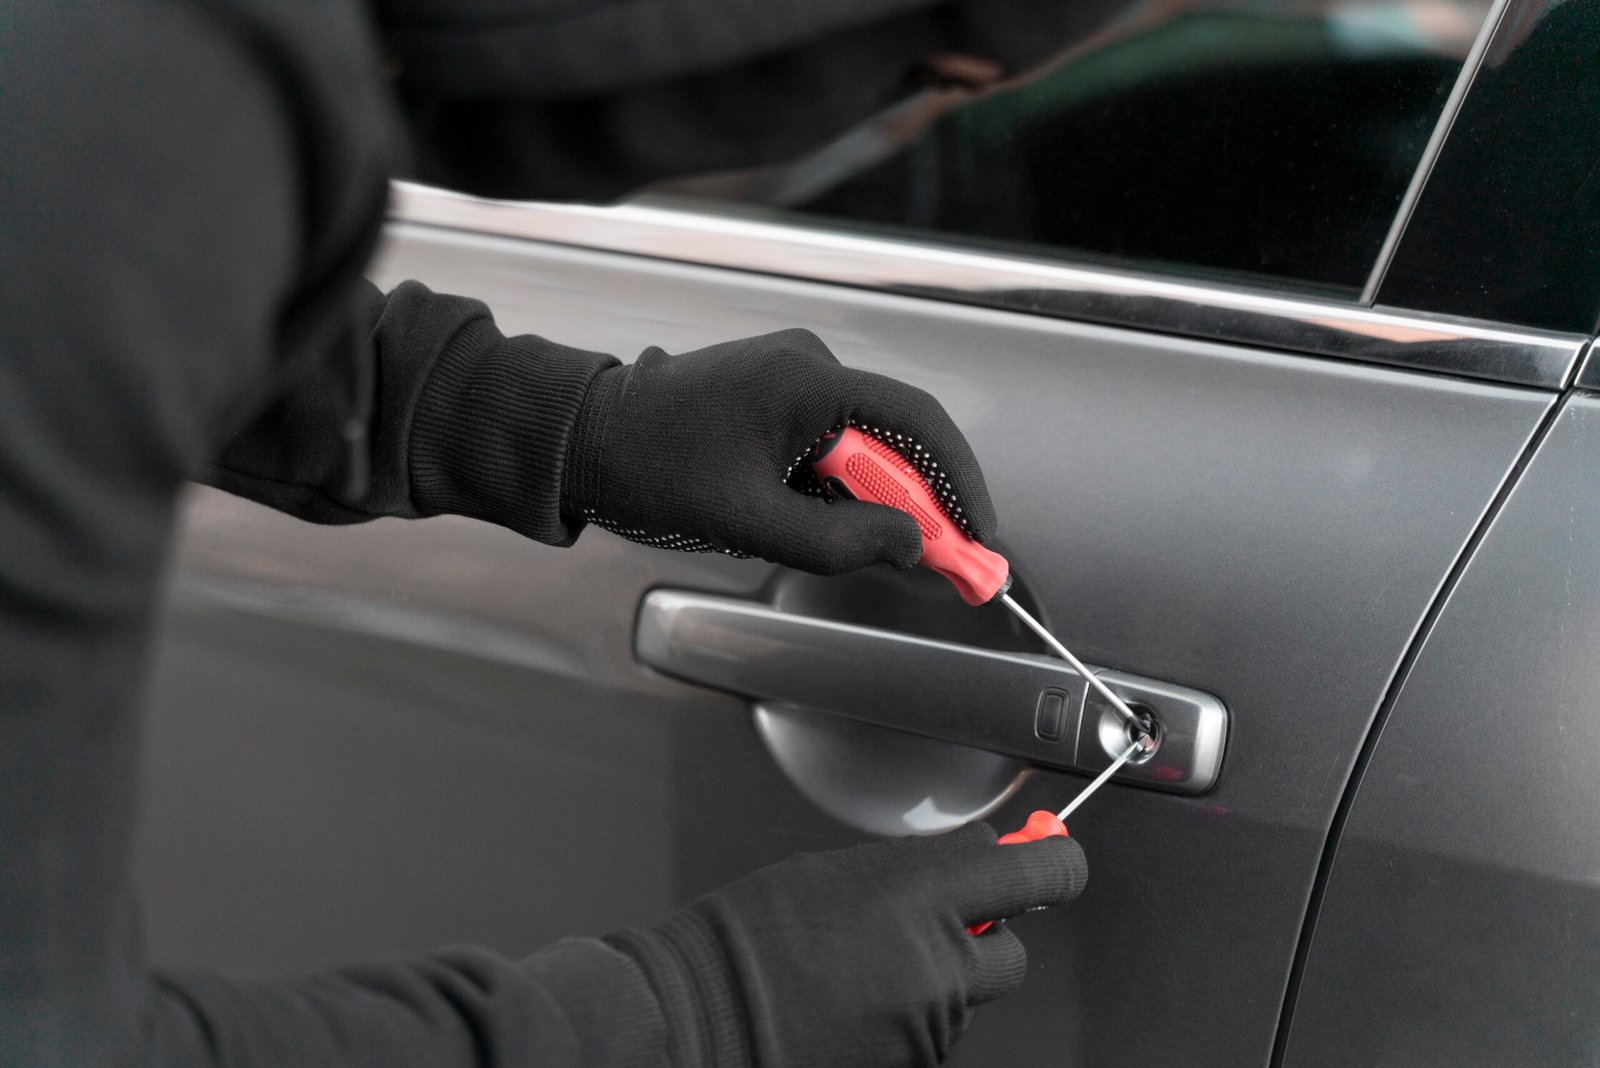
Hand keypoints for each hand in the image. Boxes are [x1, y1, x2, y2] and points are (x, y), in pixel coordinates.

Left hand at [559, 329, 996, 573]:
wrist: (580, 438)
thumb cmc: (648, 467)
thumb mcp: (749, 522)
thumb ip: (837, 541)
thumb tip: (908, 546)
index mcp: (807, 381)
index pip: (917, 423)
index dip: (959, 483)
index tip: (978, 535)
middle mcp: (808, 365)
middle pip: (894, 438)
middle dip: (920, 504)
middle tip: (942, 561)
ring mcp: (790, 377)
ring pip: (861, 446)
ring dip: (871, 499)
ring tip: (861, 548)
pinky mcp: (773, 396)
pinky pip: (829, 442)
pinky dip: (839, 487)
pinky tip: (818, 523)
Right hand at [605, 823, 1086, 1066]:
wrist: (702, 1014)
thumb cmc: (750, 937)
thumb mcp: (836, 871)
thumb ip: (917, 868)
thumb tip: (974, 858)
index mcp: (918, 895)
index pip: (1035, 873)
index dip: (1056, 863)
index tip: (1056, 857)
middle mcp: (936, 964)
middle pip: (1014, 953)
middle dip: (989, 938)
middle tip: (946, 926)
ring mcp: (927, 1024)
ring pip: (968, 997)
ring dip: (937, 980)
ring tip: (862, 967)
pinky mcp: (913, 1062)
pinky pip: (933, 1033)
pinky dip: (908, 1018)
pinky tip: (855, 1003)